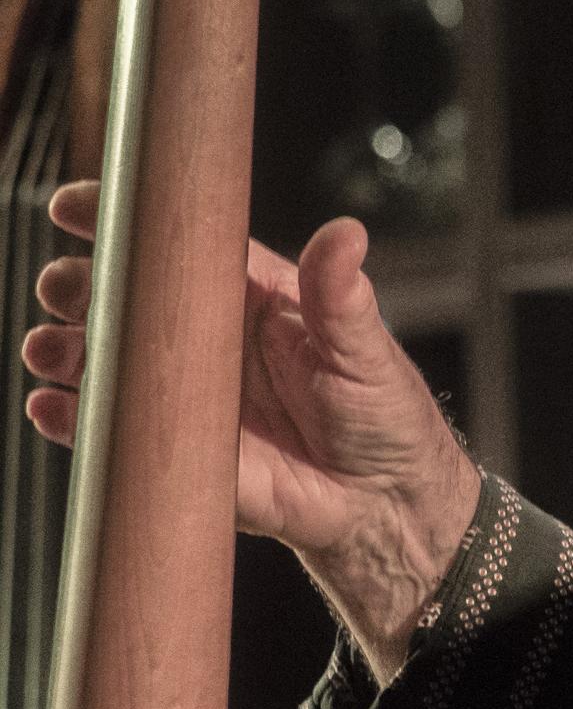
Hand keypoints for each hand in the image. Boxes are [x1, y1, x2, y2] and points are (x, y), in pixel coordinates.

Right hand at [23, 181, 480, 679]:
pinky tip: (54, 407)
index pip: (176, 245)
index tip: (80, 204)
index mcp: (246, 297)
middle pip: (121, 297)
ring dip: (62, 350)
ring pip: (99, 360)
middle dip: (79, 285)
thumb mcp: (365, 349)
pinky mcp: (172, 450)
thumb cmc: (382, 413)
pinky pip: (105, 431)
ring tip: (52, 350)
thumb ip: (340, 295)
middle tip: (68, 289)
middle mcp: (202, 339)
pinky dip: (70, 419)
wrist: (383, 503)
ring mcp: (180, 394)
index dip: (124, 220)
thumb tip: (347, 233)